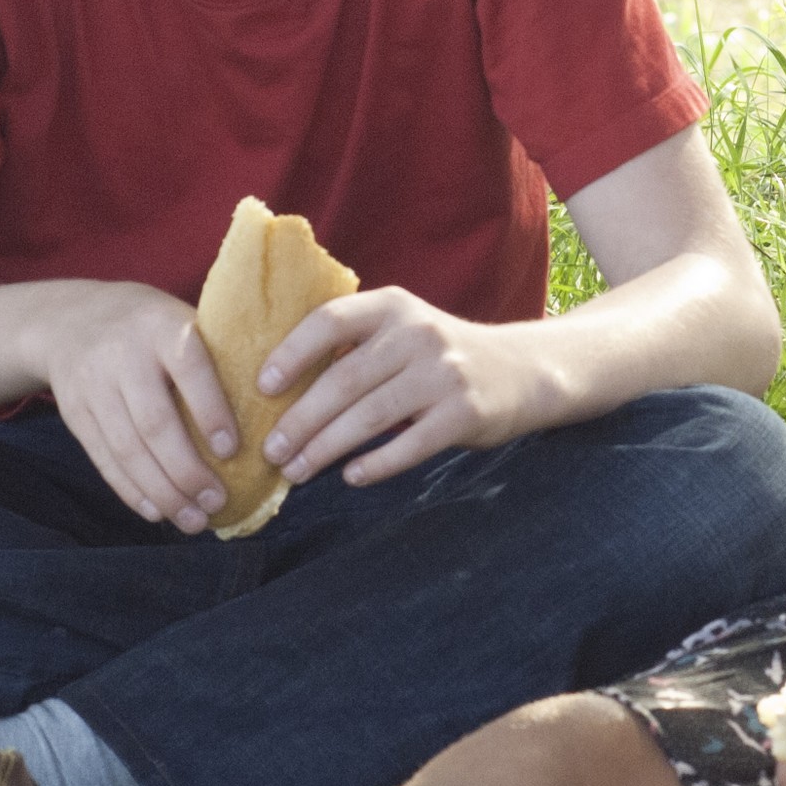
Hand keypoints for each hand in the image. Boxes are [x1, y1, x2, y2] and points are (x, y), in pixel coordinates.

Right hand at [27, 282, 236, 529]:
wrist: (71, 318)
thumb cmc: (150, 326)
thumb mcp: (180, 321)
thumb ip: (214, 357)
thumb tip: (270, 415)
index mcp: (161, 327)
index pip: (190, 370)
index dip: (211, 412)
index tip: (233, 451)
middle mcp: (123, 355)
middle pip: (155, 423)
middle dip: (188, 471)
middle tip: (218, 502)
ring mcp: (93, 385)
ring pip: (128, 449)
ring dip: (163, 492)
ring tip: (193, 520)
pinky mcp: (74, 412)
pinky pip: (104, 459)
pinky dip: (131, 491)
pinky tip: (157, 512)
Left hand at [256, 286, 549, 486]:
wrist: (522, 370)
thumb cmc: (441, 356)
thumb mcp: (403, 330)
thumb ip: (356, 346)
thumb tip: (282, 391)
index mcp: (393, 307)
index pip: (330, 321)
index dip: (292, 354)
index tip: (262, 387)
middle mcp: (418, 334)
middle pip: (343, 380)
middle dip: (299, 421)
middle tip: (271, 451)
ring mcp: (443, 374)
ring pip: (369, 417)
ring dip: (325, 448)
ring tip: (296, 470)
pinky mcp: (465, 413)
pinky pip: (410, 445)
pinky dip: (375, 464)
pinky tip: (350, 477)